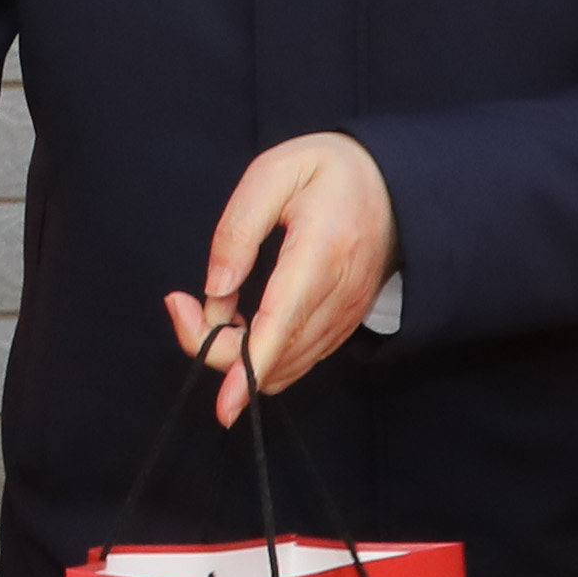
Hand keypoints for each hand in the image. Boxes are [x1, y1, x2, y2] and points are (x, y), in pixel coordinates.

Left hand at [164, 132, 396, 427]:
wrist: (394, 185)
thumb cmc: (327, 170)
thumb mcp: (274, 173)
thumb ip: (238, 230)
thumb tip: (215, 292)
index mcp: (321, 252)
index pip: (282, 323)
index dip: (250, 367)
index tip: (225, 406)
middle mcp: (339, 296)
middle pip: (275, 355)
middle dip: (216, 347)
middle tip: (183, 303)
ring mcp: (345, 317)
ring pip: (283, 366)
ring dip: (236, 352)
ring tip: (212, 302)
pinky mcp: (343, 326)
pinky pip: (295, 359)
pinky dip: (259, 353)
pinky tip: (238, 318)